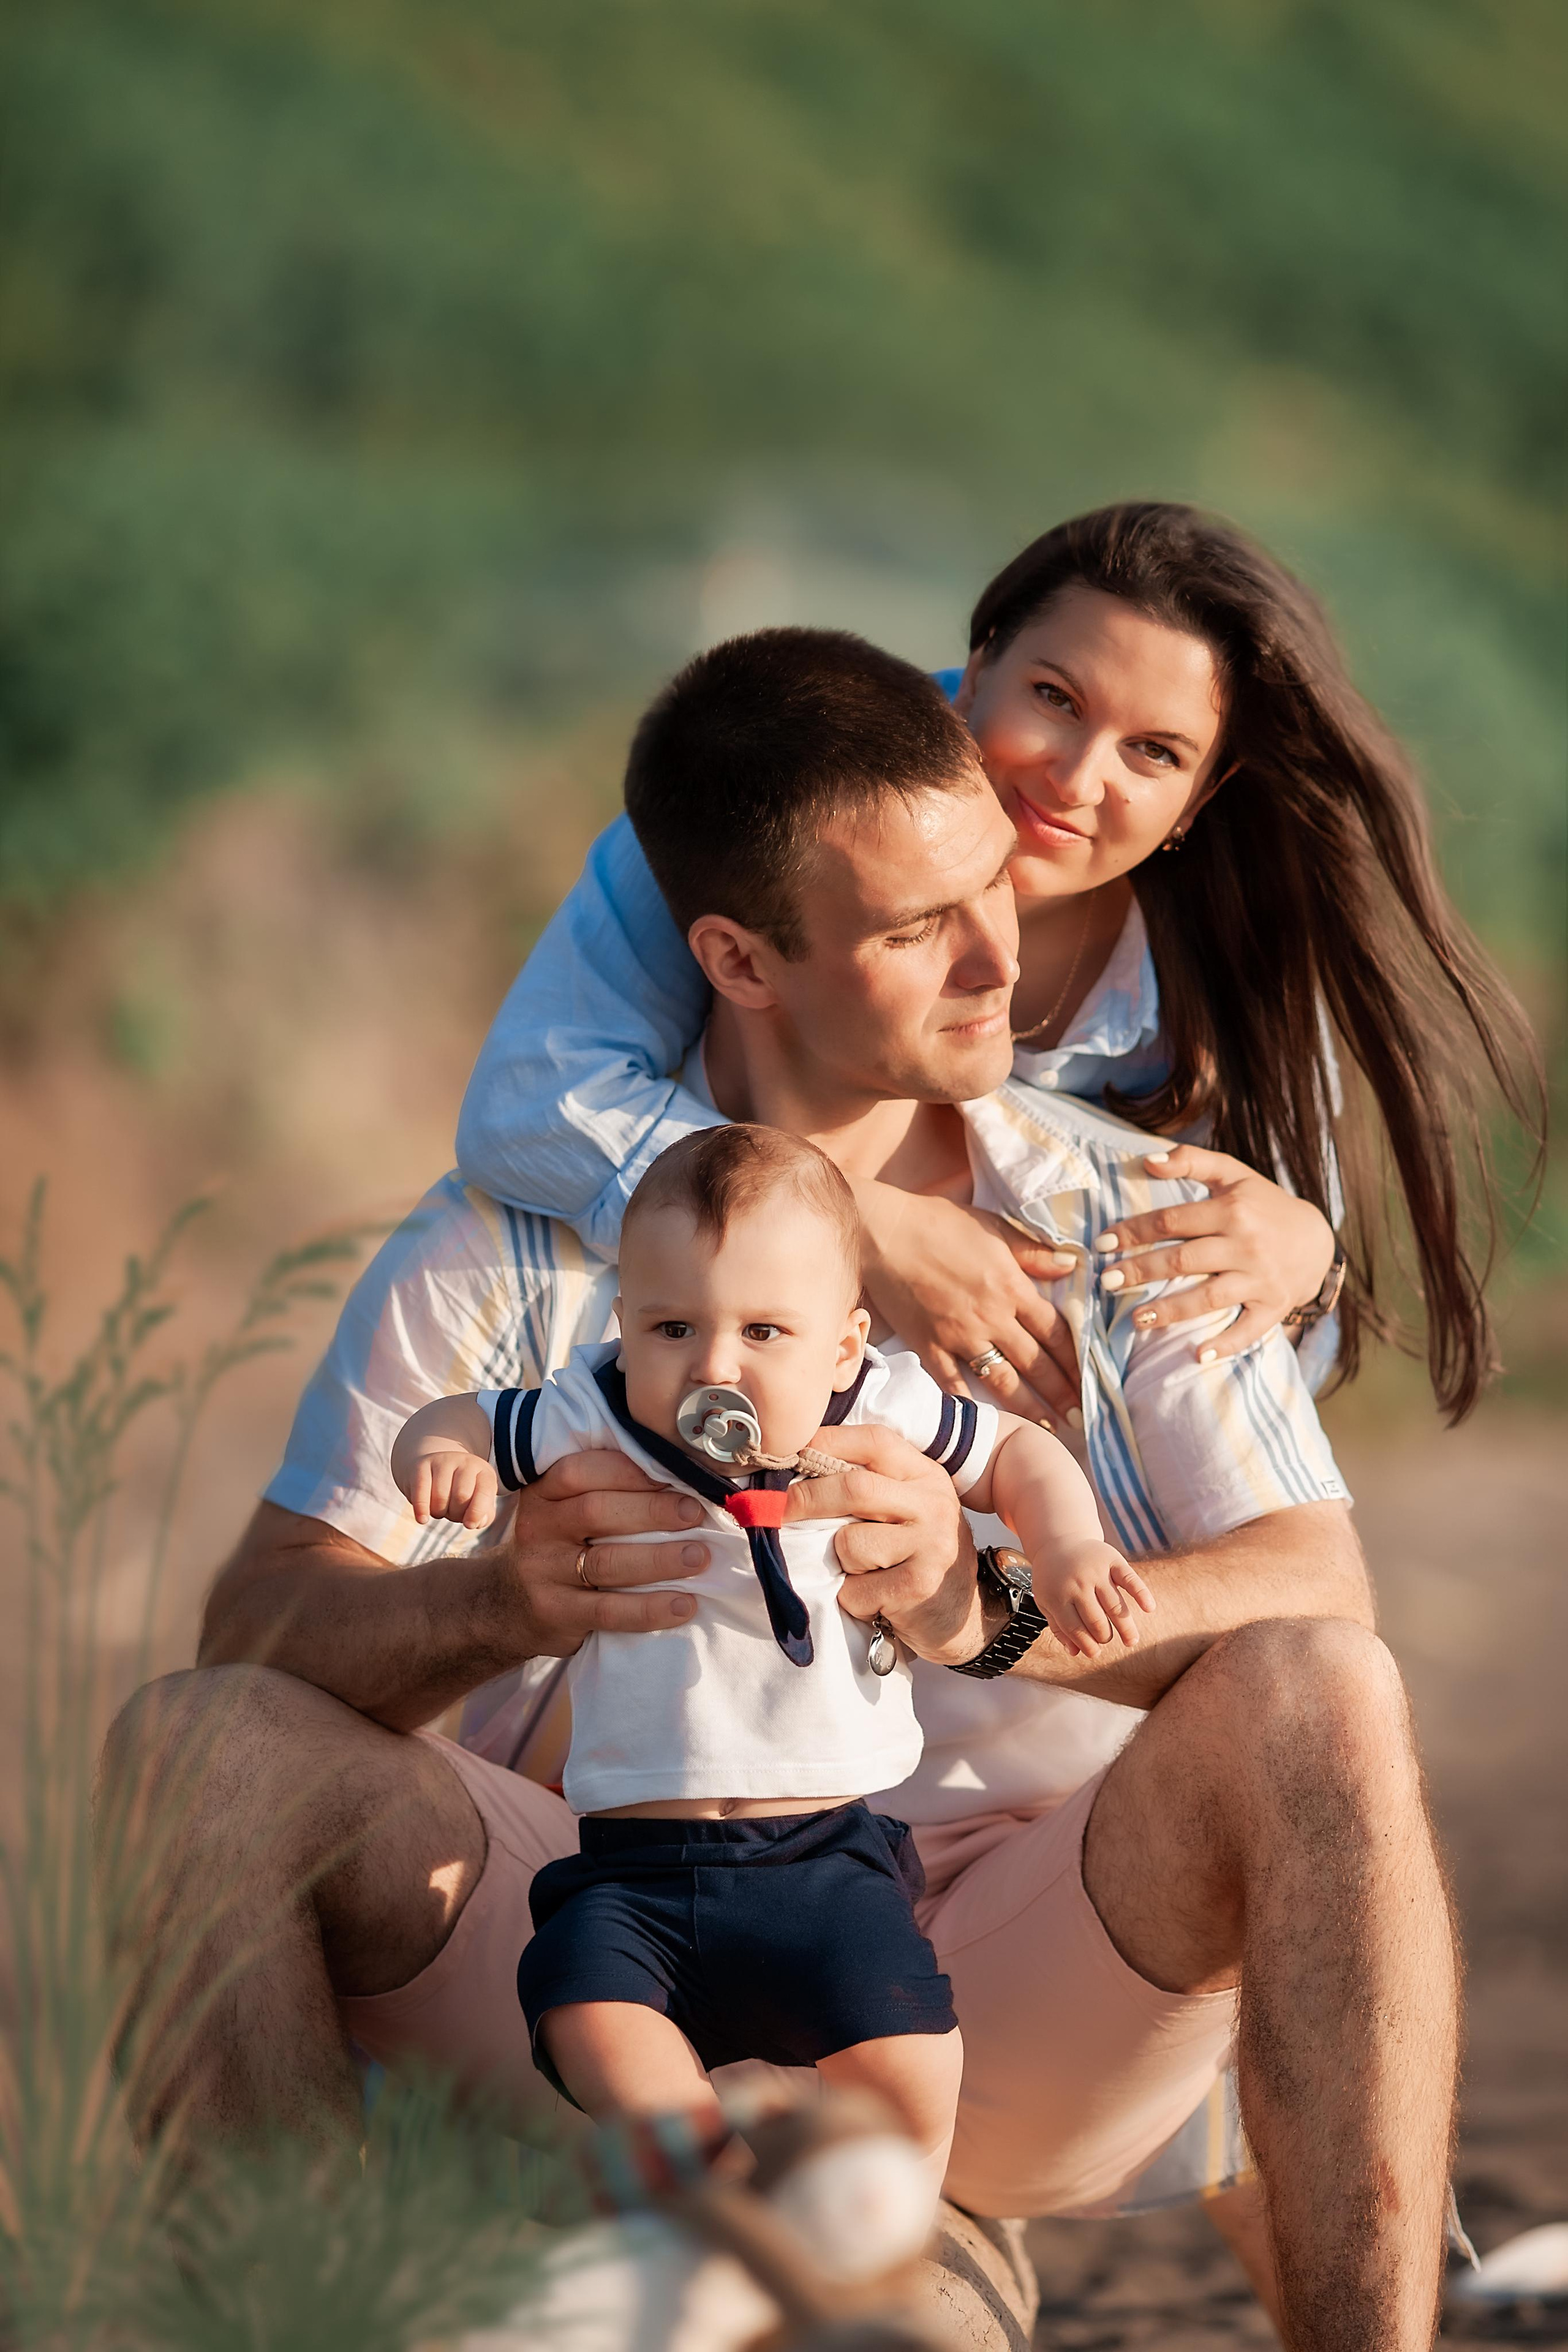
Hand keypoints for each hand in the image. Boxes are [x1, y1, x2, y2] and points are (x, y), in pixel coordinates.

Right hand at [406, 1449, 498, 1530]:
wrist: (433, 1470)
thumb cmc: (459, 1492)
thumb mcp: (477, 1501)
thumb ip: (484, 1516)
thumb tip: (476, 1522)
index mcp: (484, 1471)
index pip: (484, 1492)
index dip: (477, 1513)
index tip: (469, 1525)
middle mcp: (465, 1462)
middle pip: (461, 1496)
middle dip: (455, 1514)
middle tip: (451, 1513)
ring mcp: (443, 1461)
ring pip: (441, 1497)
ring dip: (439, 1512)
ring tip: (439, 1508)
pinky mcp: (421, 1465)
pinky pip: (421, 1490)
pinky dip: (422, 1509)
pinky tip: (422, 1519)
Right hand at [499, 1450, 710, 1657]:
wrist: (506, 1605)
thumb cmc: (557, 1545)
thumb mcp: (561, 1509)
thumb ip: (603, 1490)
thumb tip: (679, 1476)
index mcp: (543, 1493)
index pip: (580, 1471)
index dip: (628, 1471)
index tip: (674, 1473)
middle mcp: (538, 1528)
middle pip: (596, 1512)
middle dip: (652, 1511)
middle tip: (695, 1514)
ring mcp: (544, 1573)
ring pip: (606, 1563)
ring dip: (660, 1559)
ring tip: (699, 1557)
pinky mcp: (556, 1613)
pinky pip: (608, 1611)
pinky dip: (650, 1609)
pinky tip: (684, 1605)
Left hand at [783, 1421, 983, 1664]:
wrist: (963, 1617)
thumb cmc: (917, 1556)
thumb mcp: (907, 1509)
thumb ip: (870, 1485)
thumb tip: (798, 1467)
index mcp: (926, 1476)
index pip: (874, 1441)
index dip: (827, 1442)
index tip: (790, 1453)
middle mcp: (933, 1504)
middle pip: (854, 1487)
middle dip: (806, 1498)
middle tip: (778, 1509)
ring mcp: (931, 1545)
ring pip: (850, 1543)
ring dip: (841, 1562)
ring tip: (864, 1572)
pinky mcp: (919, 1586)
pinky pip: (856, 1588)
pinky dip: (852, 1597)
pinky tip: (875, 1598)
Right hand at [853, 1180, 1080, 1428]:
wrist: (884, 1232)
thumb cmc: (939, 1223)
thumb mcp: (995, 1227)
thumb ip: (1034, 1252)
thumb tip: (1072, 1266)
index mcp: (1011, 1287)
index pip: (1056, 1332)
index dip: (1077, 1359)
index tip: (1092, 1379)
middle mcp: (991, 1317)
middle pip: (1036, 1363)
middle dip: (1062, 1392)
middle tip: (1082, 1414)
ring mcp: (959, 1336)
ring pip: (1002, 1380)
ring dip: (1029, 1407)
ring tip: (1050, 1426)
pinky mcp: (928, 1346)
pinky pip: (954, 1383)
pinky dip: (971, 1404)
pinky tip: (988, 1421)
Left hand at [1037, 1541, 1154, 1658]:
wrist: (1059, 1541)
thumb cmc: (1054, 1578)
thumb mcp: (1046, 1601)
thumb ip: (1058, 1627)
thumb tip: (1075, 1653)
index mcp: (1058, 1596)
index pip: (1075, 1629)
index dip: (1087, 1645)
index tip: (1095, 1653)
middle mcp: (1077, 1583)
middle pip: (1097, 1620)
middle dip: (1104, 1637)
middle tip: (1107, 1640)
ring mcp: (1096, 1570)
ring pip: (1115, 1606)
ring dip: (1126, 1627)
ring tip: (1131, 1641)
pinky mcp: (1111, 1559)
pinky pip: (1129, 1579)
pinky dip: (1141, 1593)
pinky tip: (1149, 1608)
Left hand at [1095, 1145, 1335, 1357]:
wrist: (1316, 1240)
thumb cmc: (1262, 1205)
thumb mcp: (1233, 1174)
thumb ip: (1191, 1161)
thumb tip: (1147, 1160)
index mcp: (1231, 1210)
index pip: (1171, 1221)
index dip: (1133, 1232)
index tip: (1101, 1245)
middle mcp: (1245, 1244)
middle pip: (1184, 1260)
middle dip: (1141, 1272)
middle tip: (1106, 1283)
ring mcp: (1260, 1279)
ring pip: (1209, 1297)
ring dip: (1170, 1311)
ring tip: (1136, 1320)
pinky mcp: (1273, 1307)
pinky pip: (1248, 1330)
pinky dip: (1226, 1345)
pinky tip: (1198, 1355)